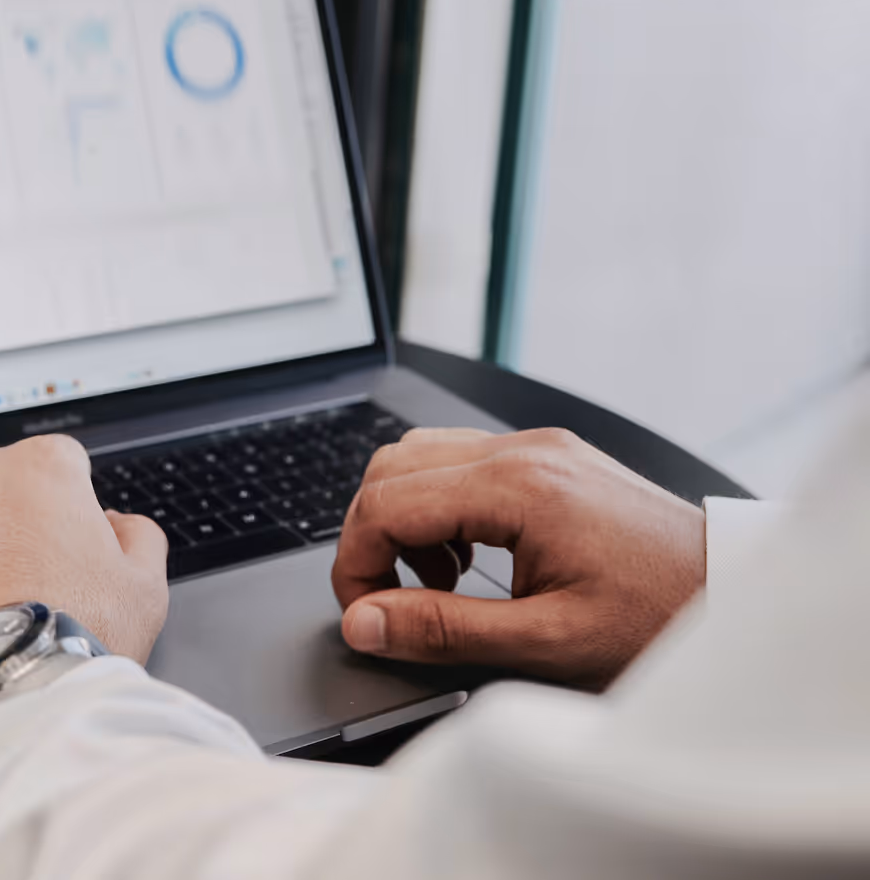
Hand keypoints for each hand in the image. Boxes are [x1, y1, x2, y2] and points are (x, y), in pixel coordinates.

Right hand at [331, 428, 704, 689]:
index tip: (366, 615)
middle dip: (370, 536)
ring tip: (439, 582)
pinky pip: (460, 462)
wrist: (731, 591)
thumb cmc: (656, 617)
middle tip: (391, 601)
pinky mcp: (546, 456)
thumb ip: (442, 629)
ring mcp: (536, 445)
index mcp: (517, 486)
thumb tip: (365, 622)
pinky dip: (439, 507)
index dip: (355, 563)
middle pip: (390, 467)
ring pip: (419, 456)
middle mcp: (522, 449)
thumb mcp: (545, 642)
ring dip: (404, 519)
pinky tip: (468, 557)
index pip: (385, 502)